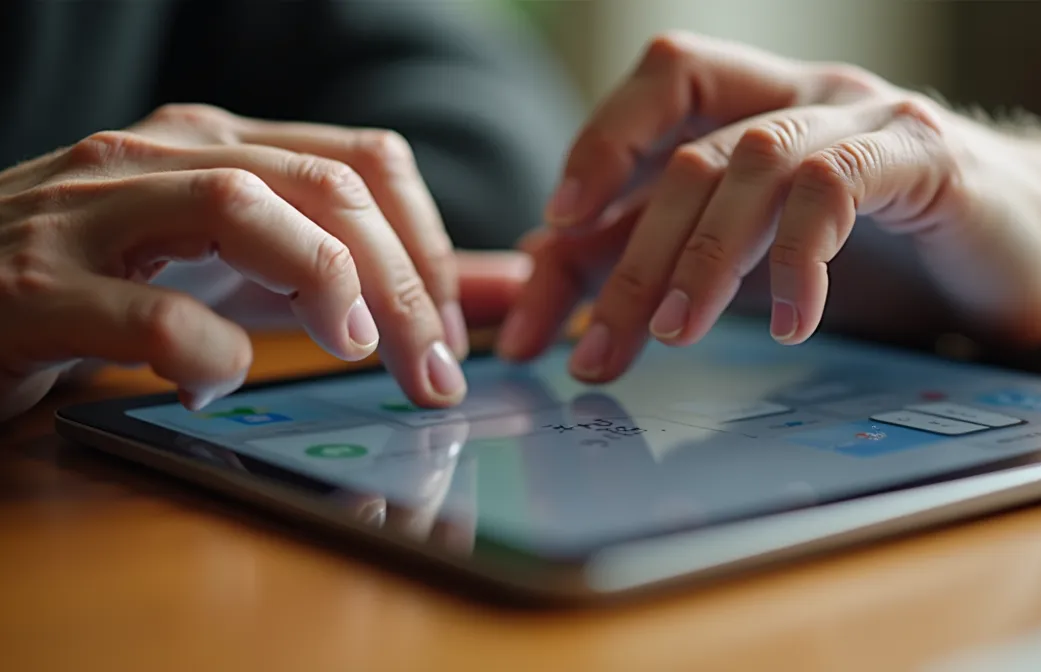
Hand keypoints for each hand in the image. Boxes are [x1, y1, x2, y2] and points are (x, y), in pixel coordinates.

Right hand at [0, 104, 507, 420]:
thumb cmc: (100, 280)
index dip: (432, 247)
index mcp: (216, 144)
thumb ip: (357, 272)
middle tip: (434, 376)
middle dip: (405, 289)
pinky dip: (206, 351)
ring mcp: (90, 213)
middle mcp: (160, 156)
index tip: (455, 333)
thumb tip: (498, 289)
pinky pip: (146, 309)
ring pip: (241, 208)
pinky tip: (216, 381)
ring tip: (353, 353)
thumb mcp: (238, 263)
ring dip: (327, 288)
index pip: (366, 162)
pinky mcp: (32, 288)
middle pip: (326, 190)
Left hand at [495, 32, 1040, 381]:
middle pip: (689, 150)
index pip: (653, 109)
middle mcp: (802, 96)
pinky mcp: (924, 156)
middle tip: (596, 351)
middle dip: (628, 257)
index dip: (594, 158)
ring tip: (678, 332)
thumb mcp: (755, 261)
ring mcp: (864, 118)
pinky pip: (838, 185)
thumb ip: (659, 254)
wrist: (1031, 250)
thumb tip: (547, 268)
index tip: (548, 247)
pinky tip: (796, 322)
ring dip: (703, 254)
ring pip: (754, 159)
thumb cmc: (888, 255)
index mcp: (756, 107)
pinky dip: (801, 256)